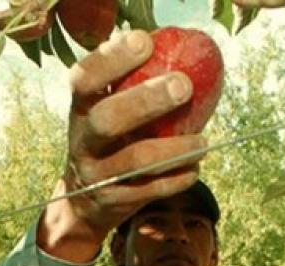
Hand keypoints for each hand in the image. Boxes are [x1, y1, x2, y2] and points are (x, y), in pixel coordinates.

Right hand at [38, 30, 205, 261]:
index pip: (85, 79)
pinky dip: (177, 178)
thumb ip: (128, 87)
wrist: (83, 203)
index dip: (111, 60)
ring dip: (175, 149)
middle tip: (183, 86)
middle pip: (107, 119)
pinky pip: (150, 190)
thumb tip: (175, 53)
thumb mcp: (103, 113)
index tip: (144, 42)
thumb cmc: (107, 144)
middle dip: (146, 101)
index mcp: (81, 110)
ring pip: (135, 160)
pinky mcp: (113, 200)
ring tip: (203, 143)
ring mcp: (96, 174)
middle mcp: (83, 141)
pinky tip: (193, 169)